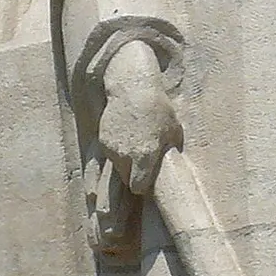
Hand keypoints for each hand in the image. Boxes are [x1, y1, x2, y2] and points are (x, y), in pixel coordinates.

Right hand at [97, 40, 180, 193]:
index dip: (143, 186)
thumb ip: (169, 151)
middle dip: (133, 175)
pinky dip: (115, 150)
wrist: (131, 87)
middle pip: (125, 179)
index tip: (147, 181)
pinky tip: (125, 136)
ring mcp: (111, 148)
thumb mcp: (173, 130)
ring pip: (116, 167)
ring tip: (133, 147)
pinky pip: (109, 153)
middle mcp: (125, 156)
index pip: (139, 187)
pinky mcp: (102, 139)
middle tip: (141, 164)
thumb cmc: (158, 108)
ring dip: (124, 163)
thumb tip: (171, 163)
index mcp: (144, 157)